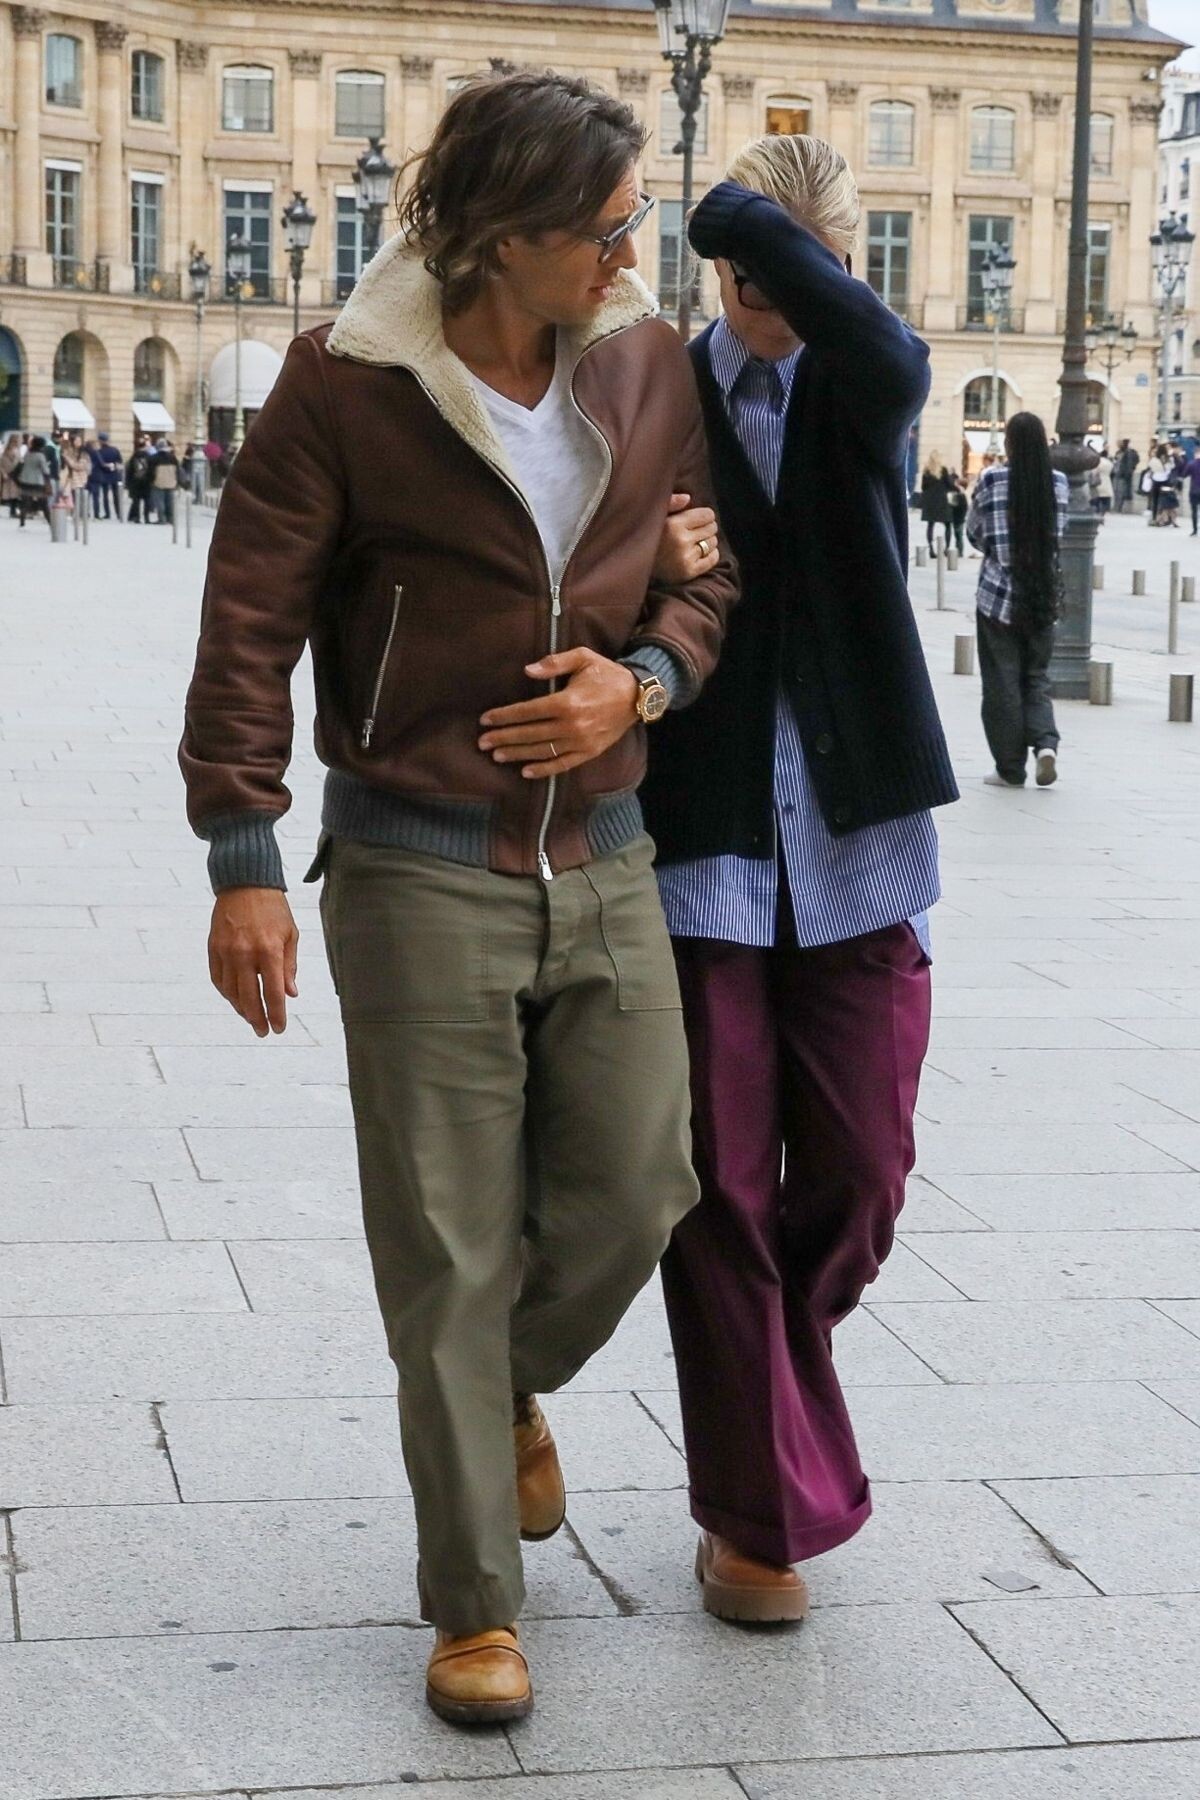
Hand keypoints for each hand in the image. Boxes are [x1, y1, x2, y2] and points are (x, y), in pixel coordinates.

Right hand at [208, 888, 298, 1036]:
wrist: (245, 883)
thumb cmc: (273, 909)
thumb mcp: (290, 935)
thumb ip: (289, 967)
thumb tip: (291, 995)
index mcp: (269, 950)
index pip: (273, 992)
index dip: (276, 1014)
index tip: (279, 1028)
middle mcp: (245, 953)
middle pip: (249, 998)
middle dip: (257, 1019)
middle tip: (263, 1031)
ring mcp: (226, 951)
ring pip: (231, 992)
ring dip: (241, 1009)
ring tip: (251, 1018)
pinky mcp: (213, 948)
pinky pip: (218, 979)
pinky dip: (226, 993)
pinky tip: (235, 999)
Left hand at [479, 648, 638, 780]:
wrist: (638, 695)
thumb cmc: (607, 674)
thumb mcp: (583, 658)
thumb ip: (554, 662)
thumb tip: (527, 670)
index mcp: (567, 702)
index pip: (527, 711)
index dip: (504, 716)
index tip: (485, 720)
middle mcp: (571, 725)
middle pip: (530, 734)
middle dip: (503, 738)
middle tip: (482, 742)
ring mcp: (580, 742)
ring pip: (542, 751)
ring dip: (517, 754)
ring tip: (497, 755)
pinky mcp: (589, 752)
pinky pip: (562, 765)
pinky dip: (544, 770)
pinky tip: (525, 772)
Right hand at [653, 492, 720, 585]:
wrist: (635, 567)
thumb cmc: (645, 536)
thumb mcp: (653, 515)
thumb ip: (669, 502)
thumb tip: (688, 498)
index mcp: (673, 524)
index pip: (707, 515)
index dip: (705, 516)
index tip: (699, 519)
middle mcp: (680, 541)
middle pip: (711, 528)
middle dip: (706, 528)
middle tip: (696, 532)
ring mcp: (685, 558)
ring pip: (713, 543)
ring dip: (708, 541)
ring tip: (696, 542)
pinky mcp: (688, 572)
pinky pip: (712, 559)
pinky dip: (711, 554)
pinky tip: (701, 553)